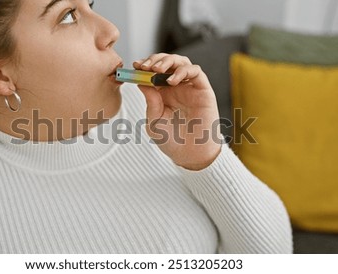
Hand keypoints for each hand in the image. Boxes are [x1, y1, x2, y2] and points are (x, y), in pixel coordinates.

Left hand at [133, 53, 222, 170]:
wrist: (190, 154)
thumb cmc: (171, 139)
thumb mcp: (154, 121)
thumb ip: (150, 102)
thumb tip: (141, 82)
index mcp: (161, 92)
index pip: (153, 71)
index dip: (144, 65)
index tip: (135, 65)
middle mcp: (176, 87)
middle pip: (166, 62)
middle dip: (155, 60)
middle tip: (145, 66)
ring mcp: (190, 87)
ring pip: (181, 62)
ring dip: (168, 61)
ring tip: (157, 70)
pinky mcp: (203, 90)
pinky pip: (195, 71)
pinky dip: (183, 70)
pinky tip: (172, 80)